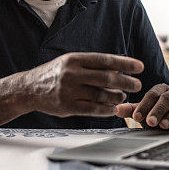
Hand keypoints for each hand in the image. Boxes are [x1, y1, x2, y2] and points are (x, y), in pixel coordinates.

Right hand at [21, 52, 143, 117]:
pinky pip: (93, 109)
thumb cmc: (54, 74)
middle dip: (126, 82)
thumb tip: (117, 68)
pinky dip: (106, 110)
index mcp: (74, 59)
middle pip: (106, 78)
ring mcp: (69, 90)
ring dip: (117, 97)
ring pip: (101, 95)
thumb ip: (91, 66)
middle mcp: (71, 73)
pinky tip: (113, 109)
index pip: (105, 60)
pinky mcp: (67, 106)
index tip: (139, 67)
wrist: (29, 88)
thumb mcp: (70, 63)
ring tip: (122, 97)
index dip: (124, 63)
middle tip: (137, 85)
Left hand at [115, 84, 168, 130]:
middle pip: (167, 98)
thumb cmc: (156, 114)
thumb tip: (115, 109)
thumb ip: (131, 110)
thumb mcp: (142, 112)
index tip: (136, 117)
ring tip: (164, 125)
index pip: (151, 94)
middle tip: (151, 122)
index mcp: (160, 89)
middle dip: (158, 111)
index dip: (144, 106)